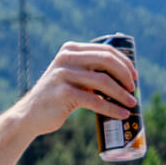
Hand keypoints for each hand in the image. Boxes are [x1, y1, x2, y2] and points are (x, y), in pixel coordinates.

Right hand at [17, 42, 137, 136]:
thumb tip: (124, 75)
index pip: (106, 50)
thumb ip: (89, 69)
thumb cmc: (58, 96)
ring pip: (103, 81)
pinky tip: (122, 114)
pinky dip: (111, 108)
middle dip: (125, 75)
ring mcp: (63, 74)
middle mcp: (66, 58)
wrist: (30, 115)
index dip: (125, 63)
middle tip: (134, 89)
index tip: (135, 76)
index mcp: (71, 49)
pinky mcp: (64, 93)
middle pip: (107, 62)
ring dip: (121, 94)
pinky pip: (95, 101)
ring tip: (131, 103)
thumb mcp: (71, 76)